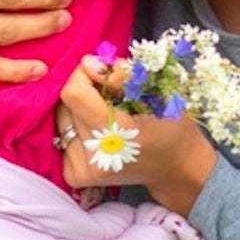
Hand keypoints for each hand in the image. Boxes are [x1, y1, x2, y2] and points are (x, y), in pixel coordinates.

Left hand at [55, 57, 218, 216]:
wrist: (177, 167)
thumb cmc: (173, 127)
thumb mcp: (158, 91)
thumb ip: (121, 74)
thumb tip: (86, 64)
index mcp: (118, 137)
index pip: (74, 94)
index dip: (85, 76)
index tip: (103, 75)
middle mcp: (95, 158)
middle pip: (67, 105)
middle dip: (86, 91)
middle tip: (112, 96)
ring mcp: (83, 171)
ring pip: (63, 119)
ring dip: (80, 109)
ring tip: (107, 114)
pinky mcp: (75, 176)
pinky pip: (63, 136)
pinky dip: (77, 127)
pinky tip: (98, 131)